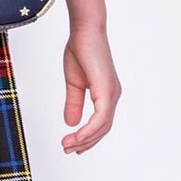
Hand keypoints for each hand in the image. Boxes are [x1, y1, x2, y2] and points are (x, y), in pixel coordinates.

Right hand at [61, 23, 121, 153]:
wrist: (84, 30)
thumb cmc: (80, 50)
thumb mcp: (74, 83)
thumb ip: (73, 103)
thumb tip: (71, 123)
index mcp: (106, 94)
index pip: (101, 123)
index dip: (88, 137)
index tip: (73, 146)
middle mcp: (112, 95)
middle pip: (103, 129)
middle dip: (85, 142)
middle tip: (67, 149)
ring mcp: (112, 94)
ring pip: (102, 127)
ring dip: (84, 139)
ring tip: (67, 145)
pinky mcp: (107, 91)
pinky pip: (101, 118)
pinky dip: (88, 130)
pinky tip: (76, 136)